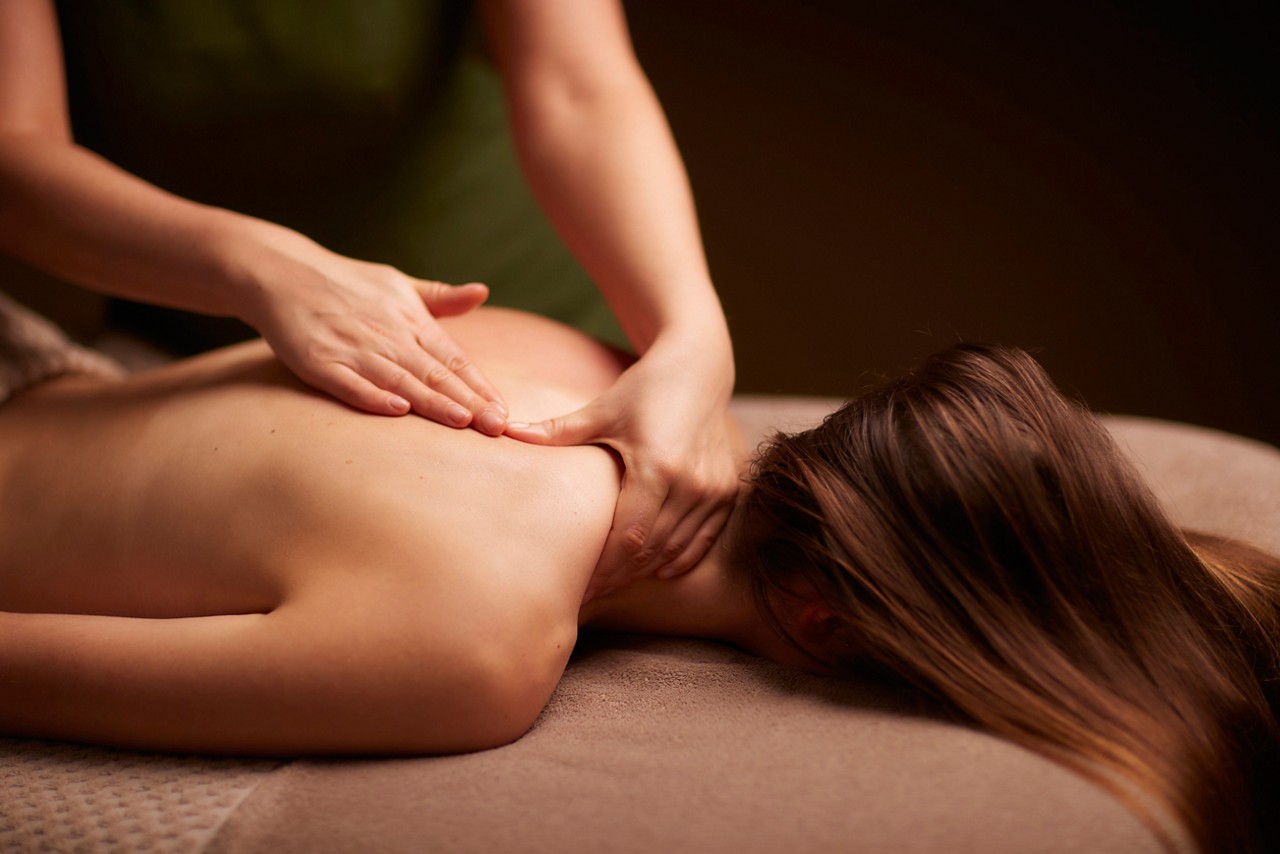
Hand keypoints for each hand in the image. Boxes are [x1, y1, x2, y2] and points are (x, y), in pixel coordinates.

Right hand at [242, 235, 508, 433]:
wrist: (282, 272)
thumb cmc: (348, 283)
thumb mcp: (399, 283)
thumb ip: (441, 297)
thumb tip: (481, 291)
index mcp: (410, 320)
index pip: (453, 359)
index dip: (479, 386)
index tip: (503, 411)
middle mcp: (387, 335)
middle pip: (434, 374)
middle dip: (467, 402)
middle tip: (496, 427)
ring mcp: (353, 349)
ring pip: (400, 380)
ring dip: (431, 403)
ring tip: (462, 422)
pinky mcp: (318, 361)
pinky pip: (349, 383)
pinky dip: (372, 397)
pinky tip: (396, 411)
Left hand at [505, 336, 738, 600]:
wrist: (700, 367)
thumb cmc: (644, 387)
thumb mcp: (601, 410)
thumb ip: (556, 431)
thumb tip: (503, 430)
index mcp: (657, 466)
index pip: (629, 537)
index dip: (604, 569)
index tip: (579, 587)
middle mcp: (691, 483)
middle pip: (651, 550)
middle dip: (618, 576)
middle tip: (588, 595)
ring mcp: (714, 489)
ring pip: (676, 550)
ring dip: (644, 570)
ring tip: (613, 584)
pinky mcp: (727, 490)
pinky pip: (702, 539)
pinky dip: (679, 558)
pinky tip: (654, 569)